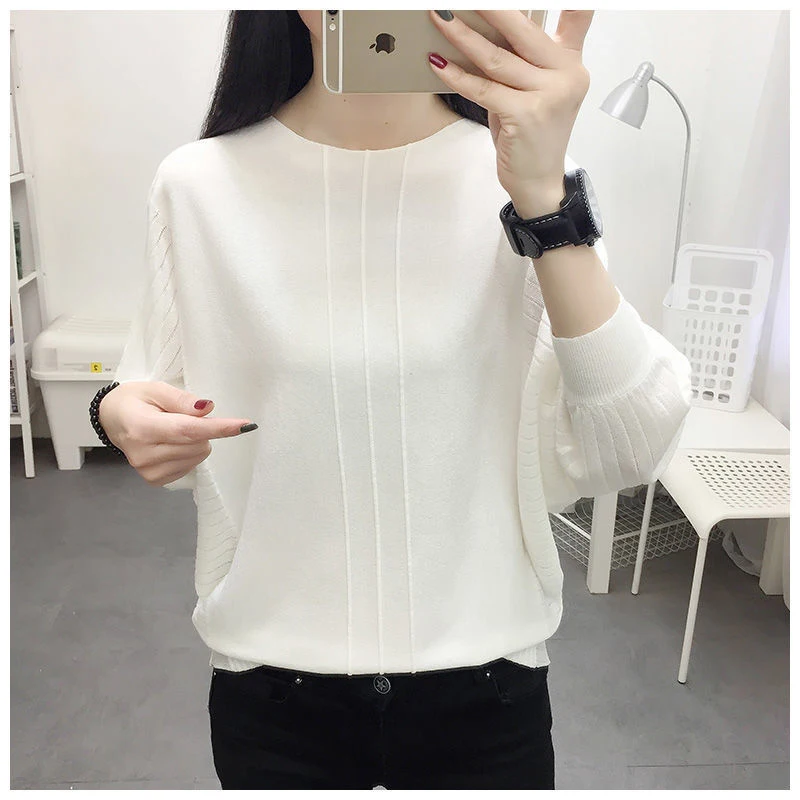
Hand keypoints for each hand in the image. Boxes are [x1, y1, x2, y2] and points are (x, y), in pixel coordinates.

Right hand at [98, 380, 256, 486]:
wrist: (113, 418)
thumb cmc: (135, 400)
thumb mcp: (156, 389)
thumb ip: (182, 399)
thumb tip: (208, 408)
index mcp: (141, 427)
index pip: (187, 430)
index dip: (218, 428)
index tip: (244, 425)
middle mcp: (143, 453)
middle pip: (197, 444)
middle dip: (202, 429)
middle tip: (185, 416)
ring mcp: (147, 470)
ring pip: (197, 456)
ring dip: (195, 441)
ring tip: (173, 429)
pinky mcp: (154, 479)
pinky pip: (189, 467)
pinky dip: (188, 453)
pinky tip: (171, 444)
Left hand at [428, 10, 593, 203]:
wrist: (538, 181)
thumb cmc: (531, 136)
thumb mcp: (533, 91)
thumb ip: (520, 61)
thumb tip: (479, 31)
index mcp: (571, 63)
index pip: (577, 15)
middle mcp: (566, 75)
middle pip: (522, 29)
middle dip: (489, 7)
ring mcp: (549, 95)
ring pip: (496, 58)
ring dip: (462, 36)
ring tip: (439, 18)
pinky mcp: (527, 115)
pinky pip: (484, 89)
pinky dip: (457, 76)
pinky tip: (438, 64)